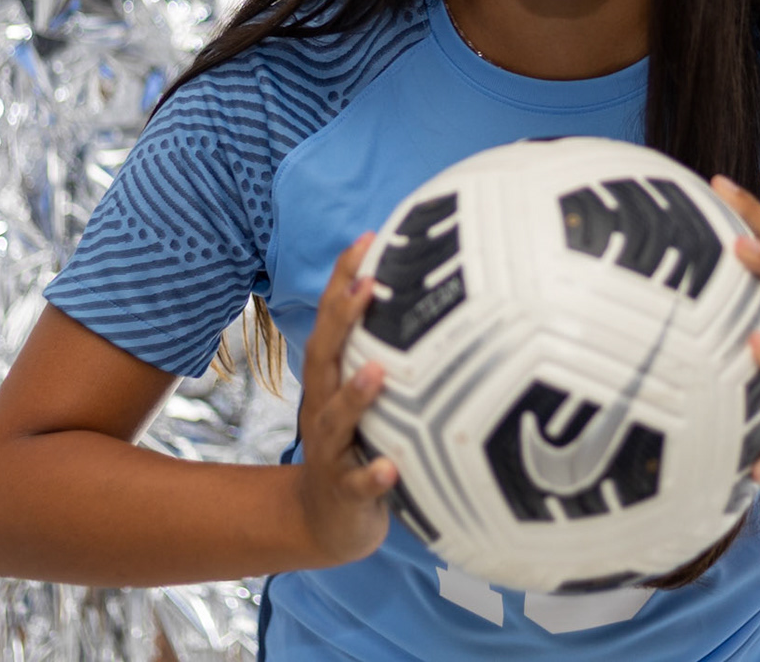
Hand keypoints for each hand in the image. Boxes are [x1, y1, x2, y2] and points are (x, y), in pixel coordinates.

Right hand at [293, 234, 397, 563]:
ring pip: (336, 418)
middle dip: (342, 319)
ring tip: (378, 372)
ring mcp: (331, 450)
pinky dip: (373, 476)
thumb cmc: (359, 443)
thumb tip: (435, 294)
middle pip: (325, 356)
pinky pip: (359, 483)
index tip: (367, 238)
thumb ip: (387, 351)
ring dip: (354, 395)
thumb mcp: (365, 394)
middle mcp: (324, 406)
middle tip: (368, 284)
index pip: (331, 319)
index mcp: (330, 378)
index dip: (343, 278)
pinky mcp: (346, 492)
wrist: (327, 520)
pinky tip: (392, 467)